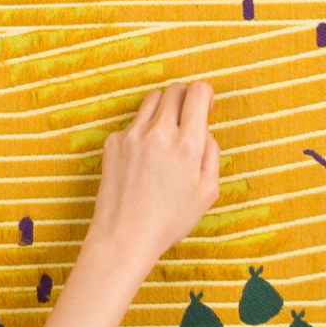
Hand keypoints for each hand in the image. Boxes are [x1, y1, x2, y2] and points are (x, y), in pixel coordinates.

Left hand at [86, 82, 220, 276]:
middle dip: (185, 98)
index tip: (204, 106)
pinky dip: (142, 131)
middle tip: (186, 120)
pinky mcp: (113, 141)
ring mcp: (132, 135)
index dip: (204, 94)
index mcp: (186, 144)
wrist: (124, 237)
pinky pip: (133, 122)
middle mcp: (159, 132)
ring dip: (163, 110)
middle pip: (175, 89)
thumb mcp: (207, 192)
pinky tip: (143, 159)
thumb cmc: (168, 220)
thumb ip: (212, 153)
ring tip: (164, 137)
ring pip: (152, 99)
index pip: (197, 91)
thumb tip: (204, 128)